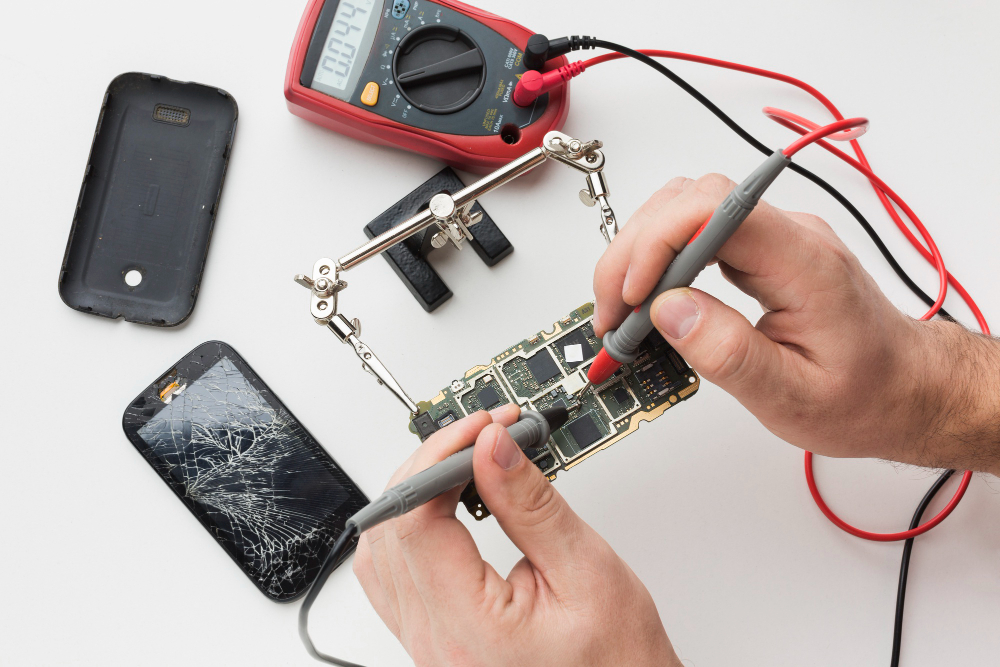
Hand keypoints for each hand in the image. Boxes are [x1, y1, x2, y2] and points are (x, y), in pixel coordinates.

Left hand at [353, 406, 680, 665]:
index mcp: (469, 630)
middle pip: (391, 530)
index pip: (416, 522)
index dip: (440, 460)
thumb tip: (493, 448)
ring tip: (461, 462)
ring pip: (382, 552)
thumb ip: (530, 505)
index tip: (479, 429)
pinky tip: (438, 505)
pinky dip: (410, 529)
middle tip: (478, 435)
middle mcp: (436, 644)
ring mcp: (428, 646)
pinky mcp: (434, 640)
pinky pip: (394, 577)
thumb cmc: (617, 660)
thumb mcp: (586, 571)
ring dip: (414, 495)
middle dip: (430, 467)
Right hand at [594, 174, 998, 473]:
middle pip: (690, 199)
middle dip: (635, 250)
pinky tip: (645, 297)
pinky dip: (657, 258)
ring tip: (622, 309)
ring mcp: (774, 237)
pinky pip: (695, 230)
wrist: (905, 387)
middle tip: (612, 311)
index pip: (717, 210)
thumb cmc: (864, 394)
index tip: (633, 295)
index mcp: (805, 264)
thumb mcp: (794, 397)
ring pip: (685, 207)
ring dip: (639, 252)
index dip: (659, 241)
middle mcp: (789, 236)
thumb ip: (728, 353)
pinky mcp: (761, 249)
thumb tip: (668, 310)